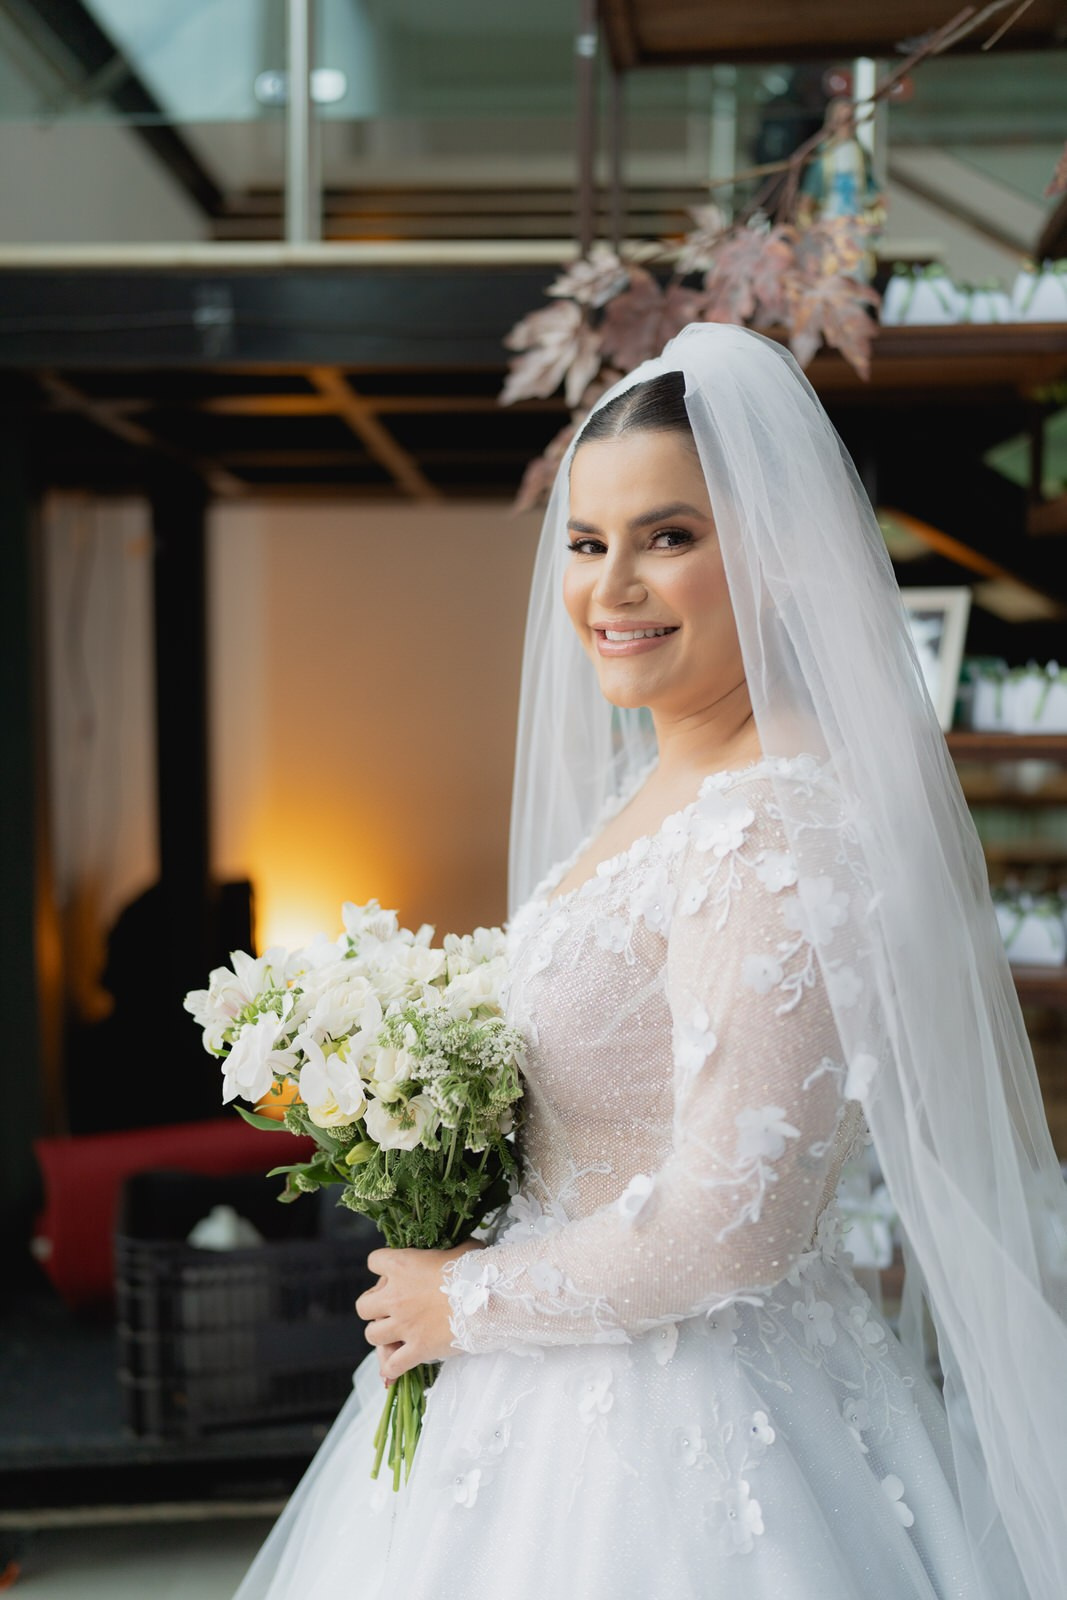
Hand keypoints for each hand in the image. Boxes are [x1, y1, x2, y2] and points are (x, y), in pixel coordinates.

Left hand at [356, 1239, 485, 1384]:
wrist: (489, 1299)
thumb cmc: (477, 1270)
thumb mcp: (462, 1249)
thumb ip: (451, 1249)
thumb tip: (460, 1248)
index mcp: (403, 1265)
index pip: (374, 1261)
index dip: (383, 1268)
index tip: (397, 1274)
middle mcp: (396, 1296)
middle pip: (363, 1305)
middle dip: (373, 1307)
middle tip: (390, 1308)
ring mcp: (404, 1325)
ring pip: (371, 1335)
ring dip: (381, 1335)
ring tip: (395, 1334)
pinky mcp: (417, 1348)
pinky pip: (392, 1365)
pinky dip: (392, 1367)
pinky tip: (398, 1364)